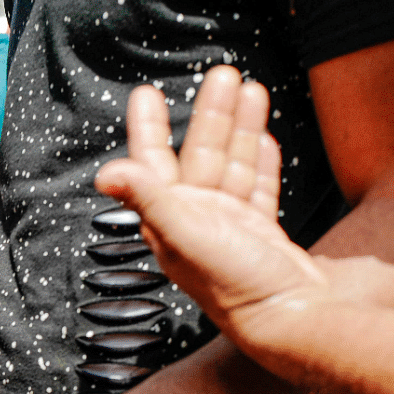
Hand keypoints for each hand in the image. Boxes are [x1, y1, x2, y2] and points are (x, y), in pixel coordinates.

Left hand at [93, 65, 328, 342]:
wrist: (288, 320)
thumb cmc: (234, 285)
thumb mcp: (185, 234)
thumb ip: (148, 199)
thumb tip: (106, 174)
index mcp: (170, 219)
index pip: (152, 162)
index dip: (148, 127)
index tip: (145, 94)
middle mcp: (196, 220)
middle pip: (200, 153)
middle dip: (210, 113)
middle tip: (221, 74)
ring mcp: (230, 226)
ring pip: (232, 163)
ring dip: (239, 127)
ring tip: (249, 88)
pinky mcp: (260, 233)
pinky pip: (257, 187)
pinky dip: (259, 161)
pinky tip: (263, 137)